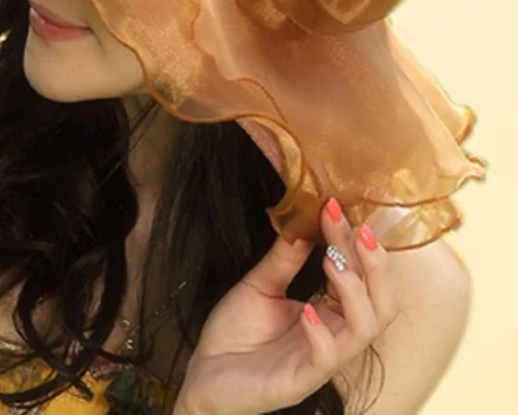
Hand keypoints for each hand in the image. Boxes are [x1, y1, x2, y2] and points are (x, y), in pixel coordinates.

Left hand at [174, 199, 401, 414]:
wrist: (204, 375)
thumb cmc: (235, 334)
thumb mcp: (260, 284)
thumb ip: (285, 256)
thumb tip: (304, 216)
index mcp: (329, 312)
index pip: (360, 275)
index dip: (351, 240)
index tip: (334, 205)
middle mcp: (334, 335)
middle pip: (382, 304)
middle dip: (376, 265)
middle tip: (357, 229)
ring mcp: (320, 360)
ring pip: (365, 329)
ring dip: (353, 290)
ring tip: (332, 260)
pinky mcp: (301, 380)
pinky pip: (325, 359)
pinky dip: (321, 332)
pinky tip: (305, 309)